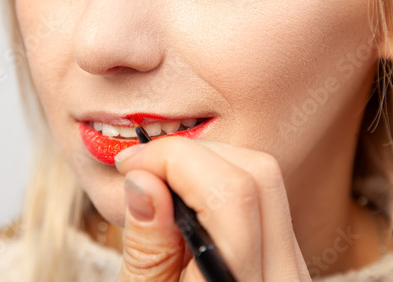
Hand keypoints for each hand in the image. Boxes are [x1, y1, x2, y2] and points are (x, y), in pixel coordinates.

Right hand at [114, 136, 310, 281]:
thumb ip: (148, 245)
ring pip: (264, 180)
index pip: (232, 194)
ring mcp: (293, 270)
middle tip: (143, 168)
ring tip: (160, 180)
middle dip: (191, 153)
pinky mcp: (286, 261)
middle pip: (257, 175)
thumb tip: (143, 179)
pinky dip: (219, 180)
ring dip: (206, 162)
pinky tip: (186, 196)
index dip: (174, 160)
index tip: (131, 165)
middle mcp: (284, 279)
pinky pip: (262, 198)